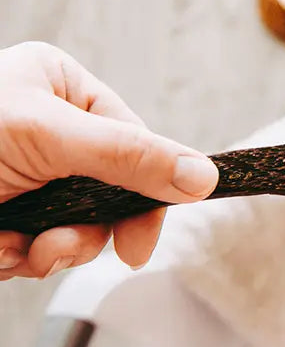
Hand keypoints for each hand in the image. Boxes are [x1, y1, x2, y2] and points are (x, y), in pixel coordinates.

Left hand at [0, 42, 218, 279]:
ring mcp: (29, 174)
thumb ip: (129, 157)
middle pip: (110, 190)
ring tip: (19, 248)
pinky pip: (41, 245)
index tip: (141, 240)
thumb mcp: (47, 137)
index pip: (134, 141)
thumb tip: (202, 174)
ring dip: (53, 249)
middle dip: (85, 229)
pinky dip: (21, 258)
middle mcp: (49, 130)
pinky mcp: (9, 212)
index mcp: (61, 88)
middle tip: (62, 246)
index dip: (145, 192)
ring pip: (78, 225)